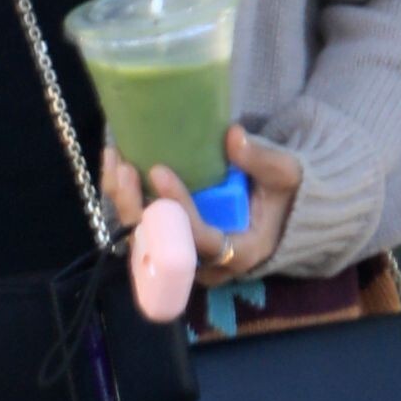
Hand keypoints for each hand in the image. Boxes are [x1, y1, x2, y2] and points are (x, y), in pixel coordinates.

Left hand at [100, 123, 303, 286]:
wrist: (283, 212)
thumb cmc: (286, 195)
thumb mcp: (284, 175)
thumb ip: (260, 159)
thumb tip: (233, 135)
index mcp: (238, 252)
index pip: (199, 238)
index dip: (175, 208)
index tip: (158, 171)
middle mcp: (206, 264)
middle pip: (161, 247)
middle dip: (137, 208)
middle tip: (126, 167)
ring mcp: (186, 256)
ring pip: (143, 238)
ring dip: (124, 201)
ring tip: (115, 159)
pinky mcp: (172, 242)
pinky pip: (140, 227)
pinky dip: (125, 199)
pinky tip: (115, 164)